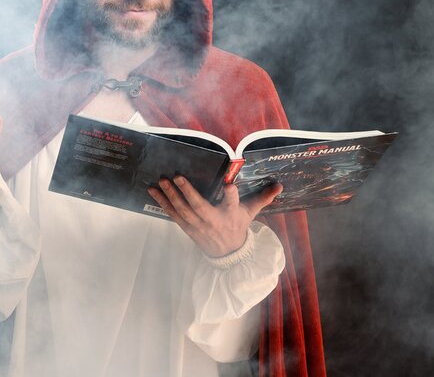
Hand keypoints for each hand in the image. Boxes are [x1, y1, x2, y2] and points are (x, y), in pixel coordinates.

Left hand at [148, 176, 282, 257]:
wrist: (228, 255)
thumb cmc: (237, 227)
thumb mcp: (250, 213)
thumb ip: (262, 197)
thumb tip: (279, 186)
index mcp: (230, 215)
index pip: (233, 204)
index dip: (231, 195)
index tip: (229, 184)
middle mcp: (213, 221)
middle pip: (199, 206)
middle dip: (187, 192)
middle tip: (176, 177)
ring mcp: (198, 225)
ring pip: (182, 210)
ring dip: (170, 196)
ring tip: (160, 182)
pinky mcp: (187, 227)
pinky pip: (173, 215)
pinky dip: (163, 203)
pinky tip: (154, 191)